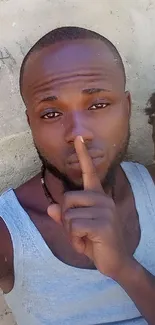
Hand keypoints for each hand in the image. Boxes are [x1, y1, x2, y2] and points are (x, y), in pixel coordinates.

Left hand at [48, 136, 130, 279]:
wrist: (115, 262)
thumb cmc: (95, 242)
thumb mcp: (76, 229)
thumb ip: (64, 217)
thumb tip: (51, 207)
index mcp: (97, 197)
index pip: (89, 172)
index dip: (82, 155)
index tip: (78, 138)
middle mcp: (102, 199)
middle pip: (67, 199)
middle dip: (66, 219)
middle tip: (79, 232)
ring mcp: (105, 210)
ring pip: (68, 215)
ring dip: (71, 232)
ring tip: (84, 239)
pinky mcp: (103, 223)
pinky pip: (74, 226)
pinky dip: (75, 240)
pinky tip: (87, 244)